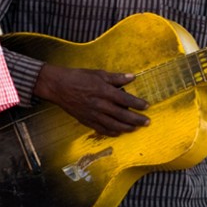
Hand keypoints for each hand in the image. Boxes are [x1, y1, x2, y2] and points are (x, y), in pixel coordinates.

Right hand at [33, 64, 148, 136]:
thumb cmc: (79, 77)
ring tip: (136, 128)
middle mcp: (100, 105)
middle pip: (122, 115)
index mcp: (104, 91)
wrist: (59, 86)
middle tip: (147, 122)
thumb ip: (117, 77)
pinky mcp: (87, 121)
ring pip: (114, 125)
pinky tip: (119, 133)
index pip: (126, 100)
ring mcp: (93, 115)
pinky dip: (112, 132)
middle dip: (136, 120)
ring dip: (127, 128)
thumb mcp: (99, 73)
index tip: (147, 106)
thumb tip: (133, 77)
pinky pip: (102, 129)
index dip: (138, 104)